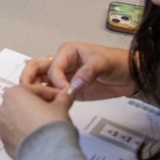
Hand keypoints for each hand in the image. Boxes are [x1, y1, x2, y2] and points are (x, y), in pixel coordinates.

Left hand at [0, 83, 73, 159]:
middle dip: (38, 106)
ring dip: (30, 119)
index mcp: (13, 94)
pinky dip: (25, 133)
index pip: (36, 90)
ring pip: (18, 118)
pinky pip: (16, 133)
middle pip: (24, 103)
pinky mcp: (5, 142)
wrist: (49, 154)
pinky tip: (38, 136)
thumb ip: (63, 98)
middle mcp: (3, 109)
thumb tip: (65, 96)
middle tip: (53, 110)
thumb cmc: (51, 129)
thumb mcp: (61, 107)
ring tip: (46, 125)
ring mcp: (2, 126)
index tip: (59, 97)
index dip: (51, 93)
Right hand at [19, 43, 136, 101]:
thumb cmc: (118, 62)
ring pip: (41, 82)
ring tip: (34, 102)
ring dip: (35, 91)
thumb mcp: (103, 63)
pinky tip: (46, 108)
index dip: (56, 79)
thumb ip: (87, 73)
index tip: (65, 90)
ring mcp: (64, 77)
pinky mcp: (69, 91)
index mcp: (67, 51)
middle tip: (26, 92)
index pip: (52, 65)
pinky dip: (47, 100)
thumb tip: (73, 84)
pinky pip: (53, 94)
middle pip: (36, 68)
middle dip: (28, 79)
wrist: (132, 76)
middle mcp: (62, 63)